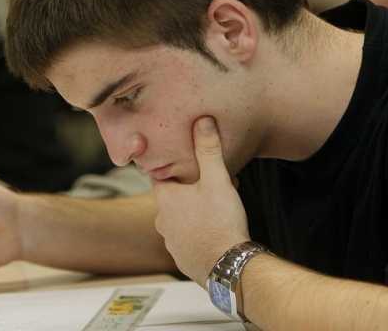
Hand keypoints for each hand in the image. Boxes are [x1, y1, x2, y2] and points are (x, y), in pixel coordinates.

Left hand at [152, 117, 249, 285]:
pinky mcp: (183, 258)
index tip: (183, 162)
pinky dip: (198, 233)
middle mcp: (162, 221)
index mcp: (165, 199)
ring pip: (180, 220)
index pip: (160, 175)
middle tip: (209, 185)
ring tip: (216, 208)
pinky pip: (188, 239)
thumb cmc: (221, 222)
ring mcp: (171, 242)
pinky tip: (215, 230)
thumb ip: (208, 150)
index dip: (172, 167)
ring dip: (194, 213)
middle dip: (189, 191)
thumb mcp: (217, 180)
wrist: (227, 266)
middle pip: (172, 198)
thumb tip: (202, 121)